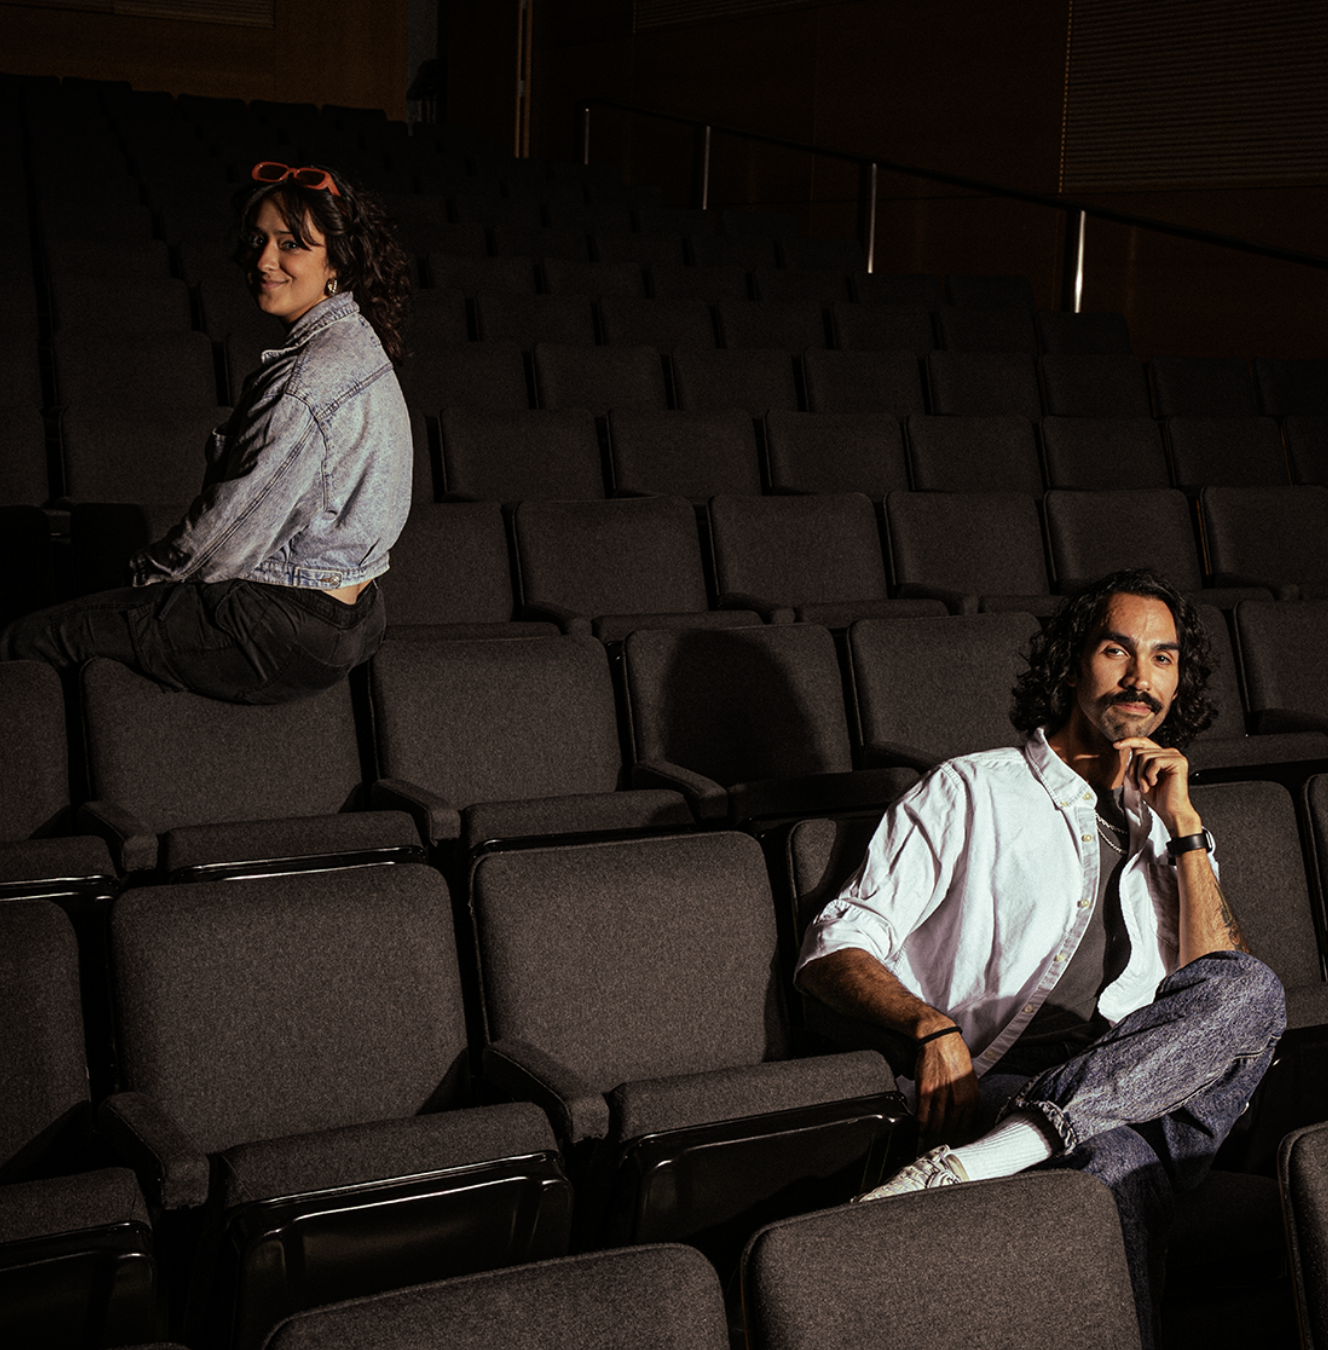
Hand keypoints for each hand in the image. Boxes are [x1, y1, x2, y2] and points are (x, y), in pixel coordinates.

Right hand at [914, 1030, 978, 1148]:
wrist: (940, 1040)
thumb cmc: (955, 1057)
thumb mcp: (970, 1079)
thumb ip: (969, 1099)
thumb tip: (966, 1116)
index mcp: (971, 1098)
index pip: (967, 1128)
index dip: (960, 1140)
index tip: (955, 1147)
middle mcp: (958, 1099)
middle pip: (951, 1130)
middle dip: (945, 1142)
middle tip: (940, 1150)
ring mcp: (941, 1096)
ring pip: (937, 1125)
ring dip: (932, 1137)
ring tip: (929, 1144)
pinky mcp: (925, 1091)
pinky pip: (923, 1114)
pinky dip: (921, 1124)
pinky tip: (920, 1129)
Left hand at [1113, 736, 1201, 837]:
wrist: (1171, 811)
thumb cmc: (1158, 797)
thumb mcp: (1141, 776)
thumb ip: (1136, 762)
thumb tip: (1122, 747)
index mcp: (1162, 755)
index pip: (1143, 742)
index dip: (1129, 741)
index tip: (1115, 745)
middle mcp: (1170, 753)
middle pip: (1139, 751)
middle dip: (1134, 770)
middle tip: (1138, 785)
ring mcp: (1175, 756)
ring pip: (1144, 757)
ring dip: (1140, 775)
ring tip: (1146, 786)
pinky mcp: (1178, 762)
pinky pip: (1154, 762)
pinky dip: (1149, 775)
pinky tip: (1154, 783)